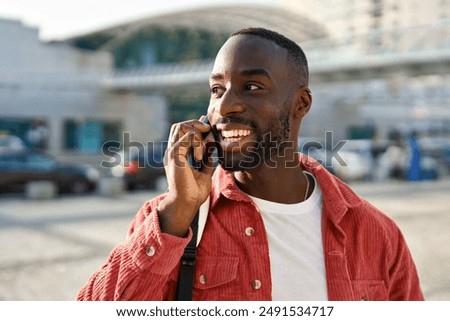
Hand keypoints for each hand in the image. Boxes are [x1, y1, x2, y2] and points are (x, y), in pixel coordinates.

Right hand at [157, 116, 214, 236]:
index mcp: (178, 155)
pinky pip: (187, 137)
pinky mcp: (174, 155)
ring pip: (181, 127)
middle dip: (195, 124)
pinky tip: (199, 157)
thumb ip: (207, 162)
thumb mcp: (204, 174)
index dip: (196, 127)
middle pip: (179, 125)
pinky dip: (197, 143)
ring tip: (203, 148)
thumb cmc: (194, 192)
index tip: (208, 130)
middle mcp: (173, 151)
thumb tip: (213, 153)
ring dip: (196, 133)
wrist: (187, 203)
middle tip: (207, 132)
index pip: (183, 131)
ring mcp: (172, 152)